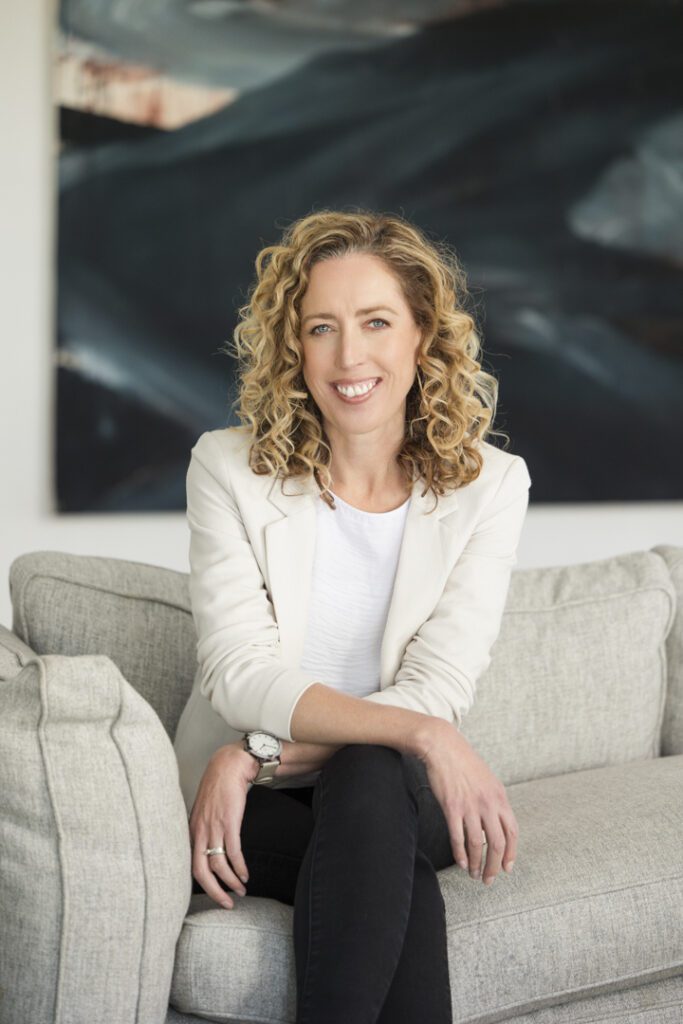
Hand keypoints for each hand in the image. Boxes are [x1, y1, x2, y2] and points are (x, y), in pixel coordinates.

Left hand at [189, 741, 258, 908]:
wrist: (228, 767)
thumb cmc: (217, 789)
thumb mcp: (203, 812)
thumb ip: (202, 831)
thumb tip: (206, 850)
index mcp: (191, 831)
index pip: (189, 867)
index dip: (201, 885)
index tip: (213, 895)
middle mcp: (198, 832)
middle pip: (201, 872)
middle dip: (214, 892)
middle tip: (226, 904)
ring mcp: (213, 827)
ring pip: (218, 865)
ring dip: (231, 881)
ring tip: (241, 890)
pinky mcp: (229, 822)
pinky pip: (233, 852)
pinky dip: (239, 867)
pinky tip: (245, 874)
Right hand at [418, 720, 517, 885]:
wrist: (443, 746)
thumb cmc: (464, 762)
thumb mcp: (487, 780)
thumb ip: (494, 802)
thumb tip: (497, 824)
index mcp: (500, 797)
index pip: (512, 832)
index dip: (511, 853)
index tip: (507, 868)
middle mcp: (488, 803)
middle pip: (497, 843)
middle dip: (494, 866)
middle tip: (489, 879)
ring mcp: (470, 806)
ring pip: (477, 844)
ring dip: (477, 864)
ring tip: (474, 874)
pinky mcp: (451, 807)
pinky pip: (458, 837)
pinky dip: (460, 854)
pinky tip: (461, 862)